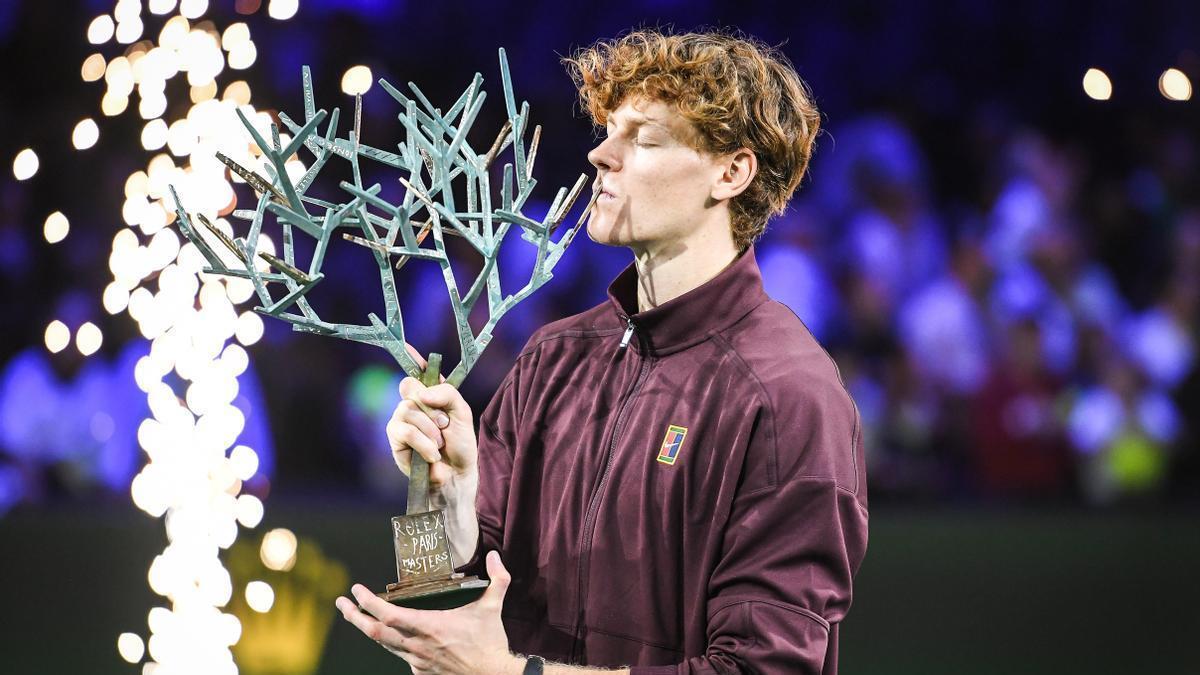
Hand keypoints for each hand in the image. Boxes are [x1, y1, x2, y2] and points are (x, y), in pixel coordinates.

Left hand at [335, 551, 519, 674]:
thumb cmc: (489, 643)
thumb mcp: (493, 607)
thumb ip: (497, 579)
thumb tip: (495, 557)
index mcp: (428, 626)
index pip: (387, 613)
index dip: (367, 601)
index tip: (355, 589)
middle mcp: (416, 645)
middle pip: (374, 631)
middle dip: (353, 616)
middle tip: (341, 603)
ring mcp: (416, 661)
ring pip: (383, 644)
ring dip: (367, 629)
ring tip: (356, 617)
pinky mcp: (421, 672)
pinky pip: (400, 655)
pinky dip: (391, 644)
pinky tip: (391, 636)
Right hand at [387, 350, 477, 492]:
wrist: (457, 474)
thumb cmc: (460, 443)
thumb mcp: (461, 412)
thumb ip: (447, 393)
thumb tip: (422, 392)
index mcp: (430, 395)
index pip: (418, 372)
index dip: (411, 358)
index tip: (408, 346)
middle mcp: (413, 404)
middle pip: (410, 388)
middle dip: (432, 408)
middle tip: (444, 423)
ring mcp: (401, 420)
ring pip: (409, 410)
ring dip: (430, 430)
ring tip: (439, 444)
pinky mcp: (394, 439)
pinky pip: (405, 430)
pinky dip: (423, 443)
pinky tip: (431, 454)